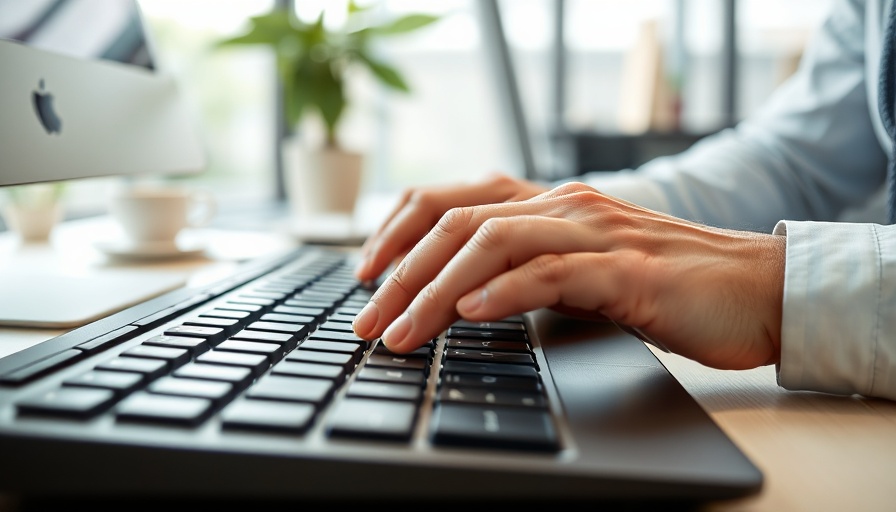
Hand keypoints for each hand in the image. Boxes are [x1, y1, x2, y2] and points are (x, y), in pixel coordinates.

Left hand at [352, 181, 785, 370]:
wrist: (755, 288)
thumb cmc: (664, 283)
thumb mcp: (579, 267)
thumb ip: (526, 268)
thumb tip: (457, 295)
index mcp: (547, 204)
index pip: (451, 200)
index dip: (397, 232)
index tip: (364, 276)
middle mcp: (564, 207)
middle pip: (458, 223)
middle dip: (401, 273)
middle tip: (368, 321)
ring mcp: (597, 233)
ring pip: (494, 243)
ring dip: (436, 289)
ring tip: (402, 331)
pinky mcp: (630, 271)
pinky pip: (555, 273)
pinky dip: (505, 290)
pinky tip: (470, 311)